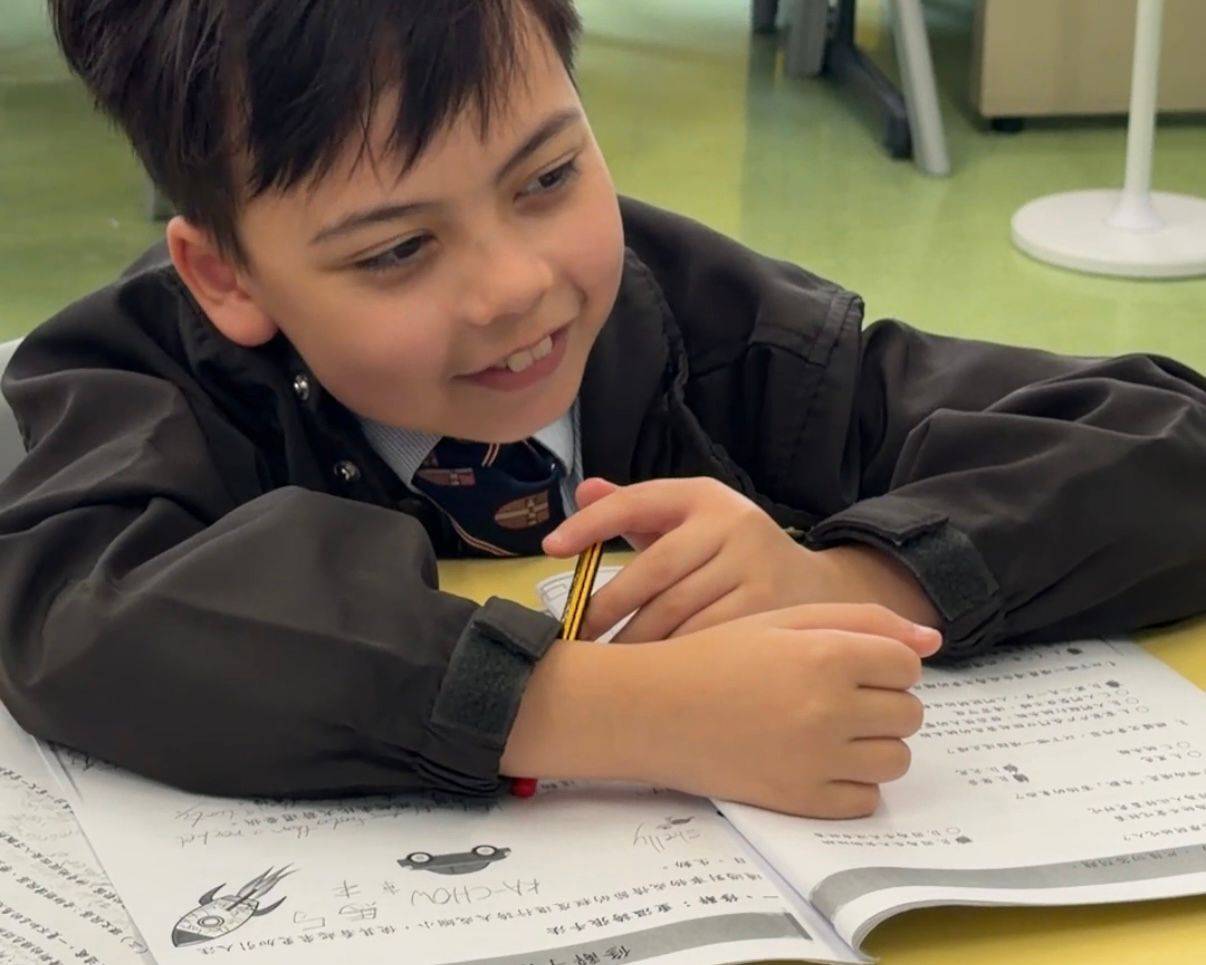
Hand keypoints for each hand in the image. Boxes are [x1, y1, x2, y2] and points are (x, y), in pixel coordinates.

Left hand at [543, 477, 939, 642]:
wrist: (819, 592)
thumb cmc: (730, 559)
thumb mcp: (689, 524)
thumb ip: (635, 509)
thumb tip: (582, 489)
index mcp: (703, 496)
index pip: (635, 504)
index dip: (589, 525)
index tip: (550, 548)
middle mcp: (731, 522)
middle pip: (651, 571)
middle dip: (607, 609)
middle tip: (578, 637)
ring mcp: (753, 565)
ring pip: (674, 611)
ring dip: (634, 641)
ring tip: (608, 662)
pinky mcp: (768, 608)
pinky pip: (702, 638)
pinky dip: (671, 657)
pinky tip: (653, 673)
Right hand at [633, 603, 940, 817]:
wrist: (652, 710)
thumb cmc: (715, 657)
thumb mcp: (783, 620)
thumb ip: (862, 621)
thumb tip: (931, 640)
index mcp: (828, 654)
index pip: (907, 666)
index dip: (883, 663)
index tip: (849, 664)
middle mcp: (831, 709)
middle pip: (909, 714)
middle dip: (882, 703)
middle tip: (835, 696)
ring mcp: (818, 759)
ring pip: (896, 759)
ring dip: (873, 744)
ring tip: (828, 729)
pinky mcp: (802, 800)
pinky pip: (866, 799)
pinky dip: (851, 783)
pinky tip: (815, 760)